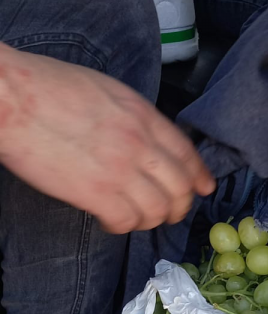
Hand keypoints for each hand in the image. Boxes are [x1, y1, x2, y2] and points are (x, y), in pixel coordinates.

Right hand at [0, 43, 214, 232]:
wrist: (12, 97)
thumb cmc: (46, 87)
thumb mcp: (105, 90)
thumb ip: (132, 116)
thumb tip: (145, 138)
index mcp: (142, 115)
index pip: (186, 153)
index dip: (198, 176)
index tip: (202, 188)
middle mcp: (138, 143)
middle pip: (179, 188)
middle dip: (178, 206)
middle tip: (166, 213)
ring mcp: (119, 169)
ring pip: (157, 210)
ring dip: (148, 219)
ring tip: (132, 217)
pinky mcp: (95, 192)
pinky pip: (126, 221)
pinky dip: (121, 226)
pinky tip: (108, 220)